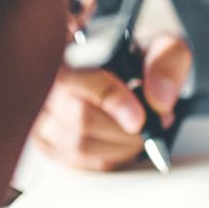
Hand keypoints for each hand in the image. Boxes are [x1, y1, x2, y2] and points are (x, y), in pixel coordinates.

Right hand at [30, 35, 191, 169]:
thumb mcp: (165, 47)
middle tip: (154, 125)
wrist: (137, 67)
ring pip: (78, 144)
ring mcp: (41, 113)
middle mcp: (46, 80)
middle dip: (125, 130)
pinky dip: (109, 157)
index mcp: (70, 48)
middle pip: (80, 119)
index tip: (140, 119)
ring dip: (121, 146)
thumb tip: (158, 100)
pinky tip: (124, 143)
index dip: (110, 101)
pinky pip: (78, 160)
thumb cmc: (144, 56)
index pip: (75, 79)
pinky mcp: (47, 139)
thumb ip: (167, 64)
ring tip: (142, 133)